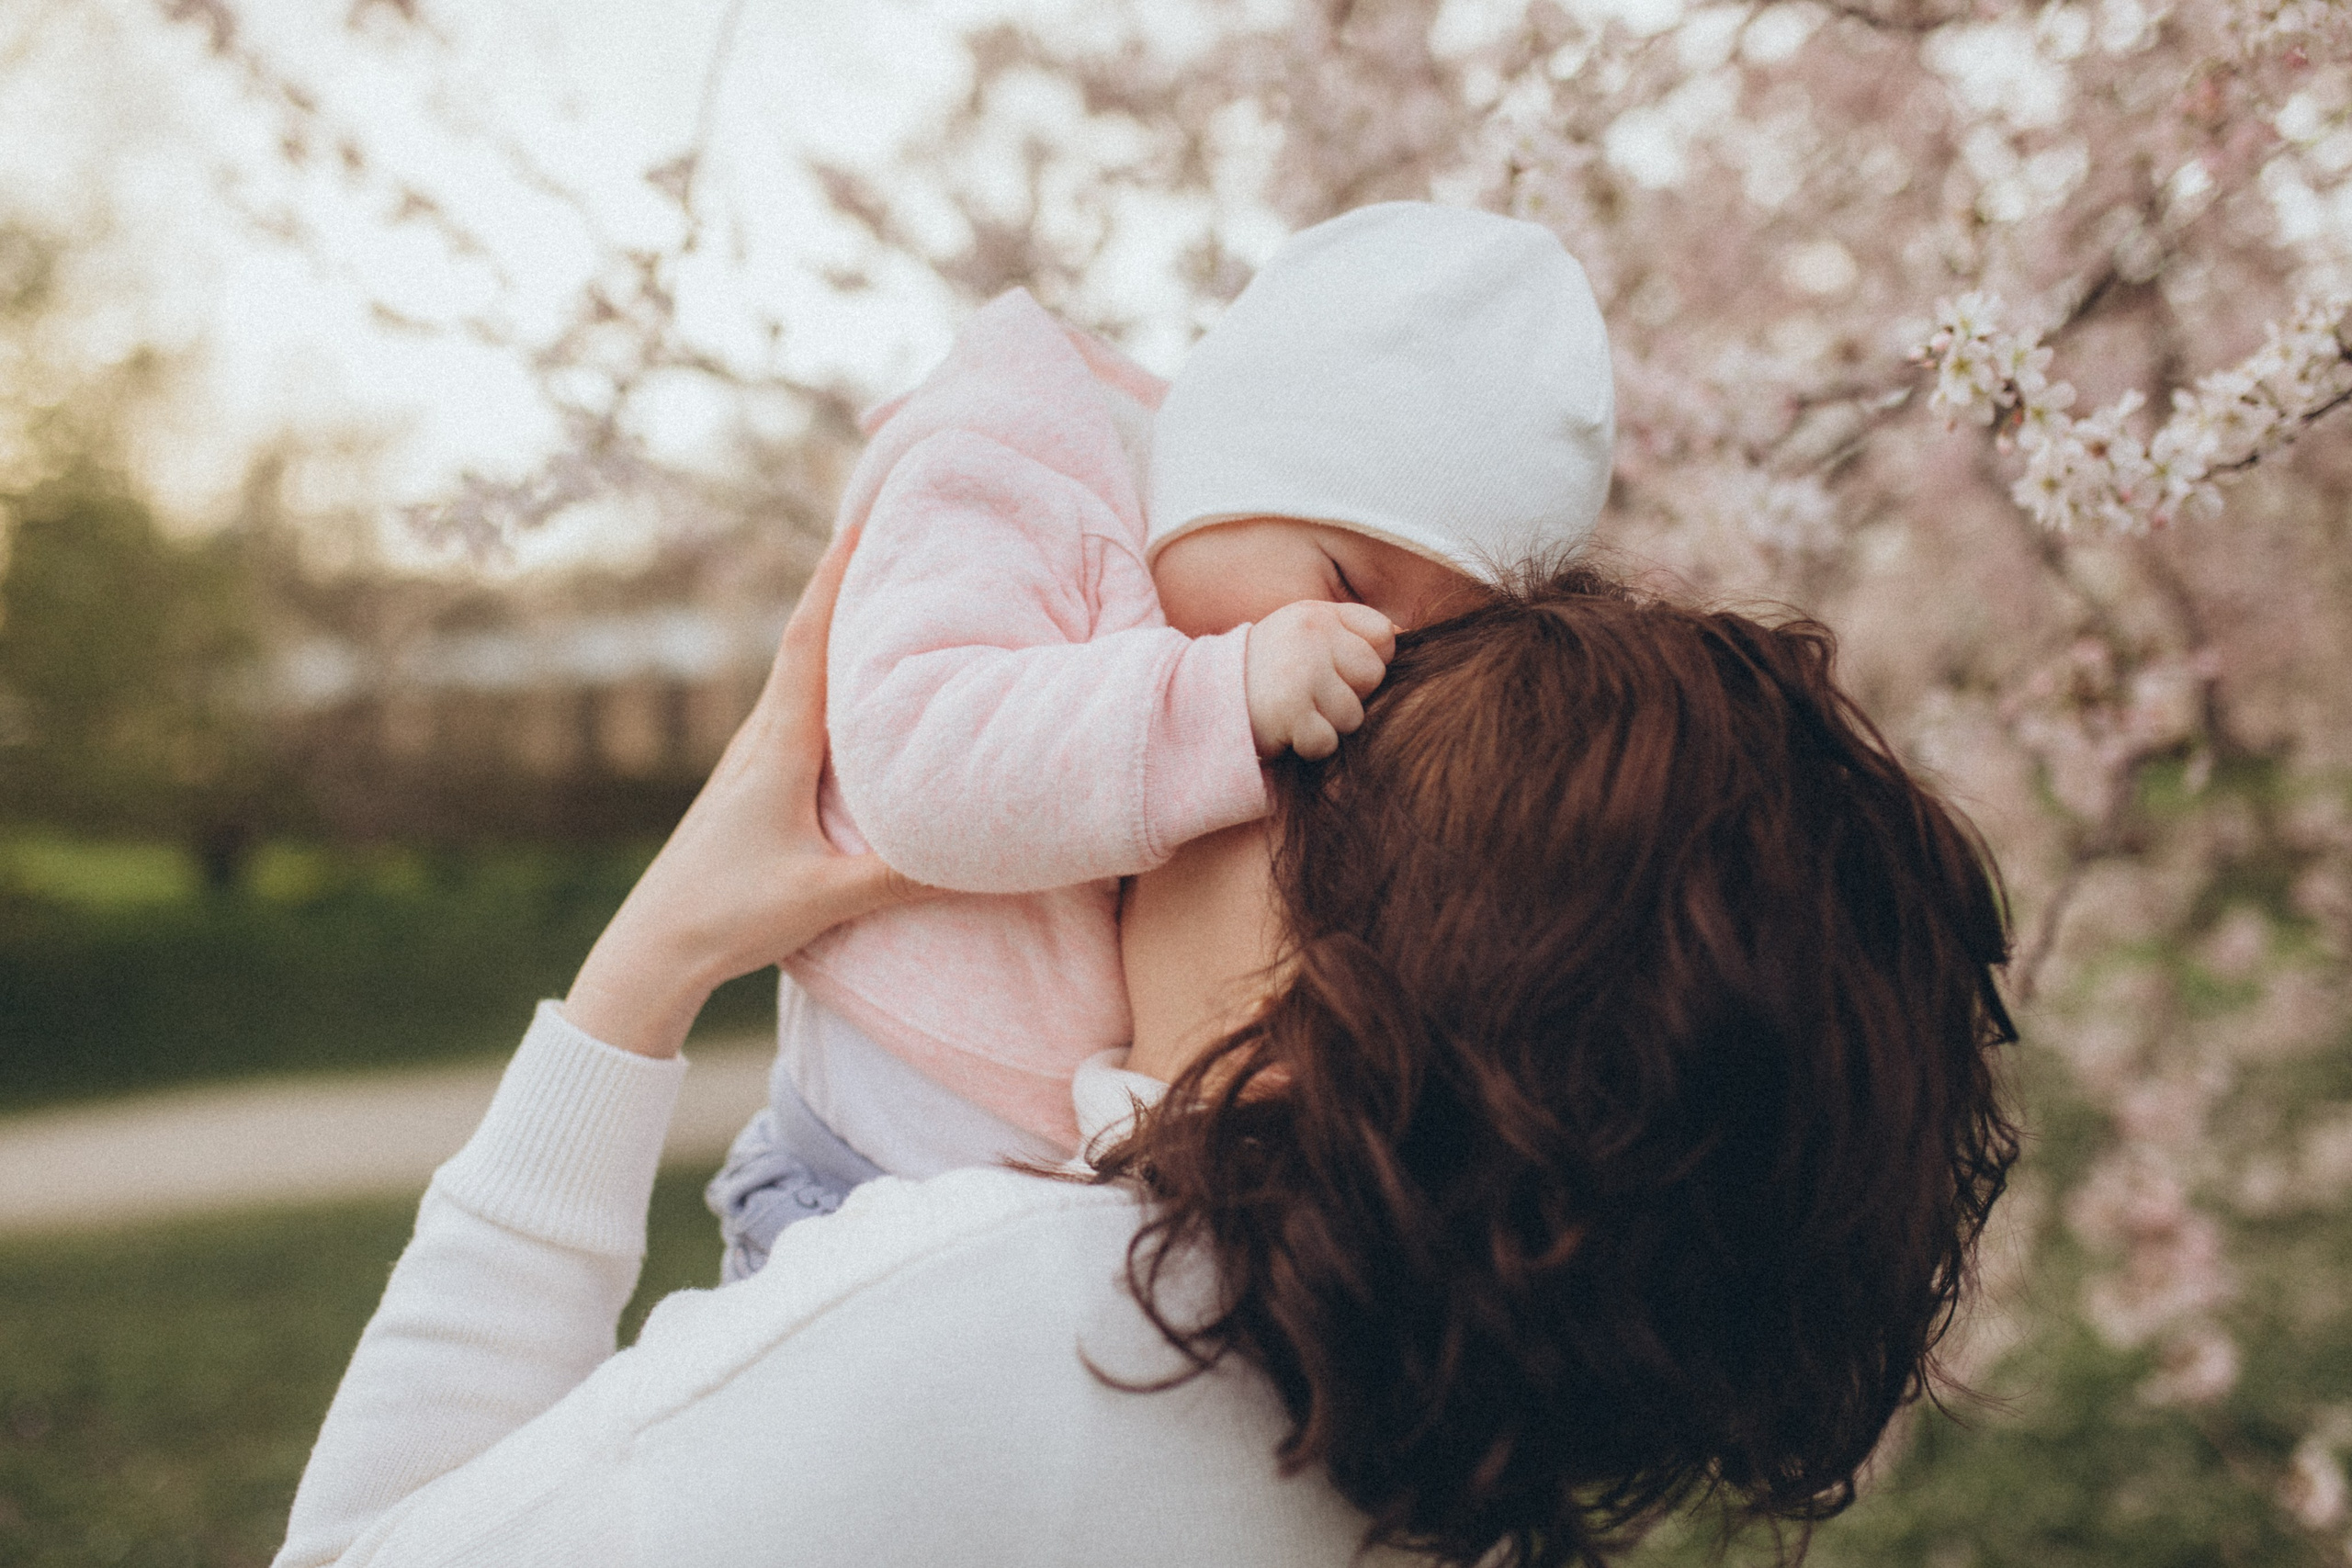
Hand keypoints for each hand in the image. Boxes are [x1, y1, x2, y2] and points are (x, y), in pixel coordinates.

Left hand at [563, 527, 929, 1058]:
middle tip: (884, 541)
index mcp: (777, 749)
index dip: (833, 582)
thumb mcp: (824, 898)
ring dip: (833, 636)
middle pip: (804, 644)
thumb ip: (902, 874)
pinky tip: (848, 697)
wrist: (653, 947)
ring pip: (797, 679)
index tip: (860, 525)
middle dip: (842, 590)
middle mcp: (759, 740)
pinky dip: (824, 684)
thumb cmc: (730, 916)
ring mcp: (749, 760)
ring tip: (878, 604)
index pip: (808, 644)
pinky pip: (794, 713)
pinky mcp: (749, 786)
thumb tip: (983, 848)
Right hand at [1243, 600, 1396, 760]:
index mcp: (1317, 614)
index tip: (1336, 670)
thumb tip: (1402, 638)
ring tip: (1296, 712)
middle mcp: (1311, 636)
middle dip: (1350, 696)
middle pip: (1373, 677)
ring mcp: (1301, 673)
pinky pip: (1327, 742)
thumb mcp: (1302, 635)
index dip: (1366, 661)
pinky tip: (1287, 731)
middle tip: (1311, 695)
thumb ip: (1349, 632)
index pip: (1382, 637)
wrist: (1203, 700)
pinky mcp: (1289, 712)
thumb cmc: (1265, 671)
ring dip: (1328, 724)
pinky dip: (1309, 746)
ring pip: (1353, 715)